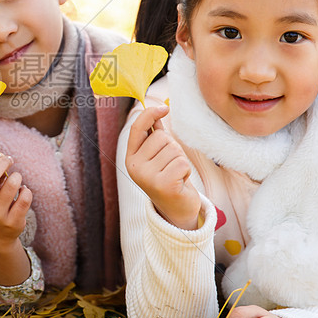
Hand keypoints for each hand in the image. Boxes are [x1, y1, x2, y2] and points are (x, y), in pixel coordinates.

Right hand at [124, 105, 198, 228]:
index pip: (137, 129)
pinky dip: (186, 171)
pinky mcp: (163, 185)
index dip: (149, 114)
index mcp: (131, 157)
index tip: (163, 108)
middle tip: (171, 165)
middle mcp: (135, 167)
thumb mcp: (158, 156)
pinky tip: (180, 181)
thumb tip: (158, 110)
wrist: (176, 209)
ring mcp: (147, 177)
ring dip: (181, 160)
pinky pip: (182, 163)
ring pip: (174, 150)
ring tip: (175, 174)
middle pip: (162, 137)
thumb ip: (155, 135)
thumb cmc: (169, 177)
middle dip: (173, 148)